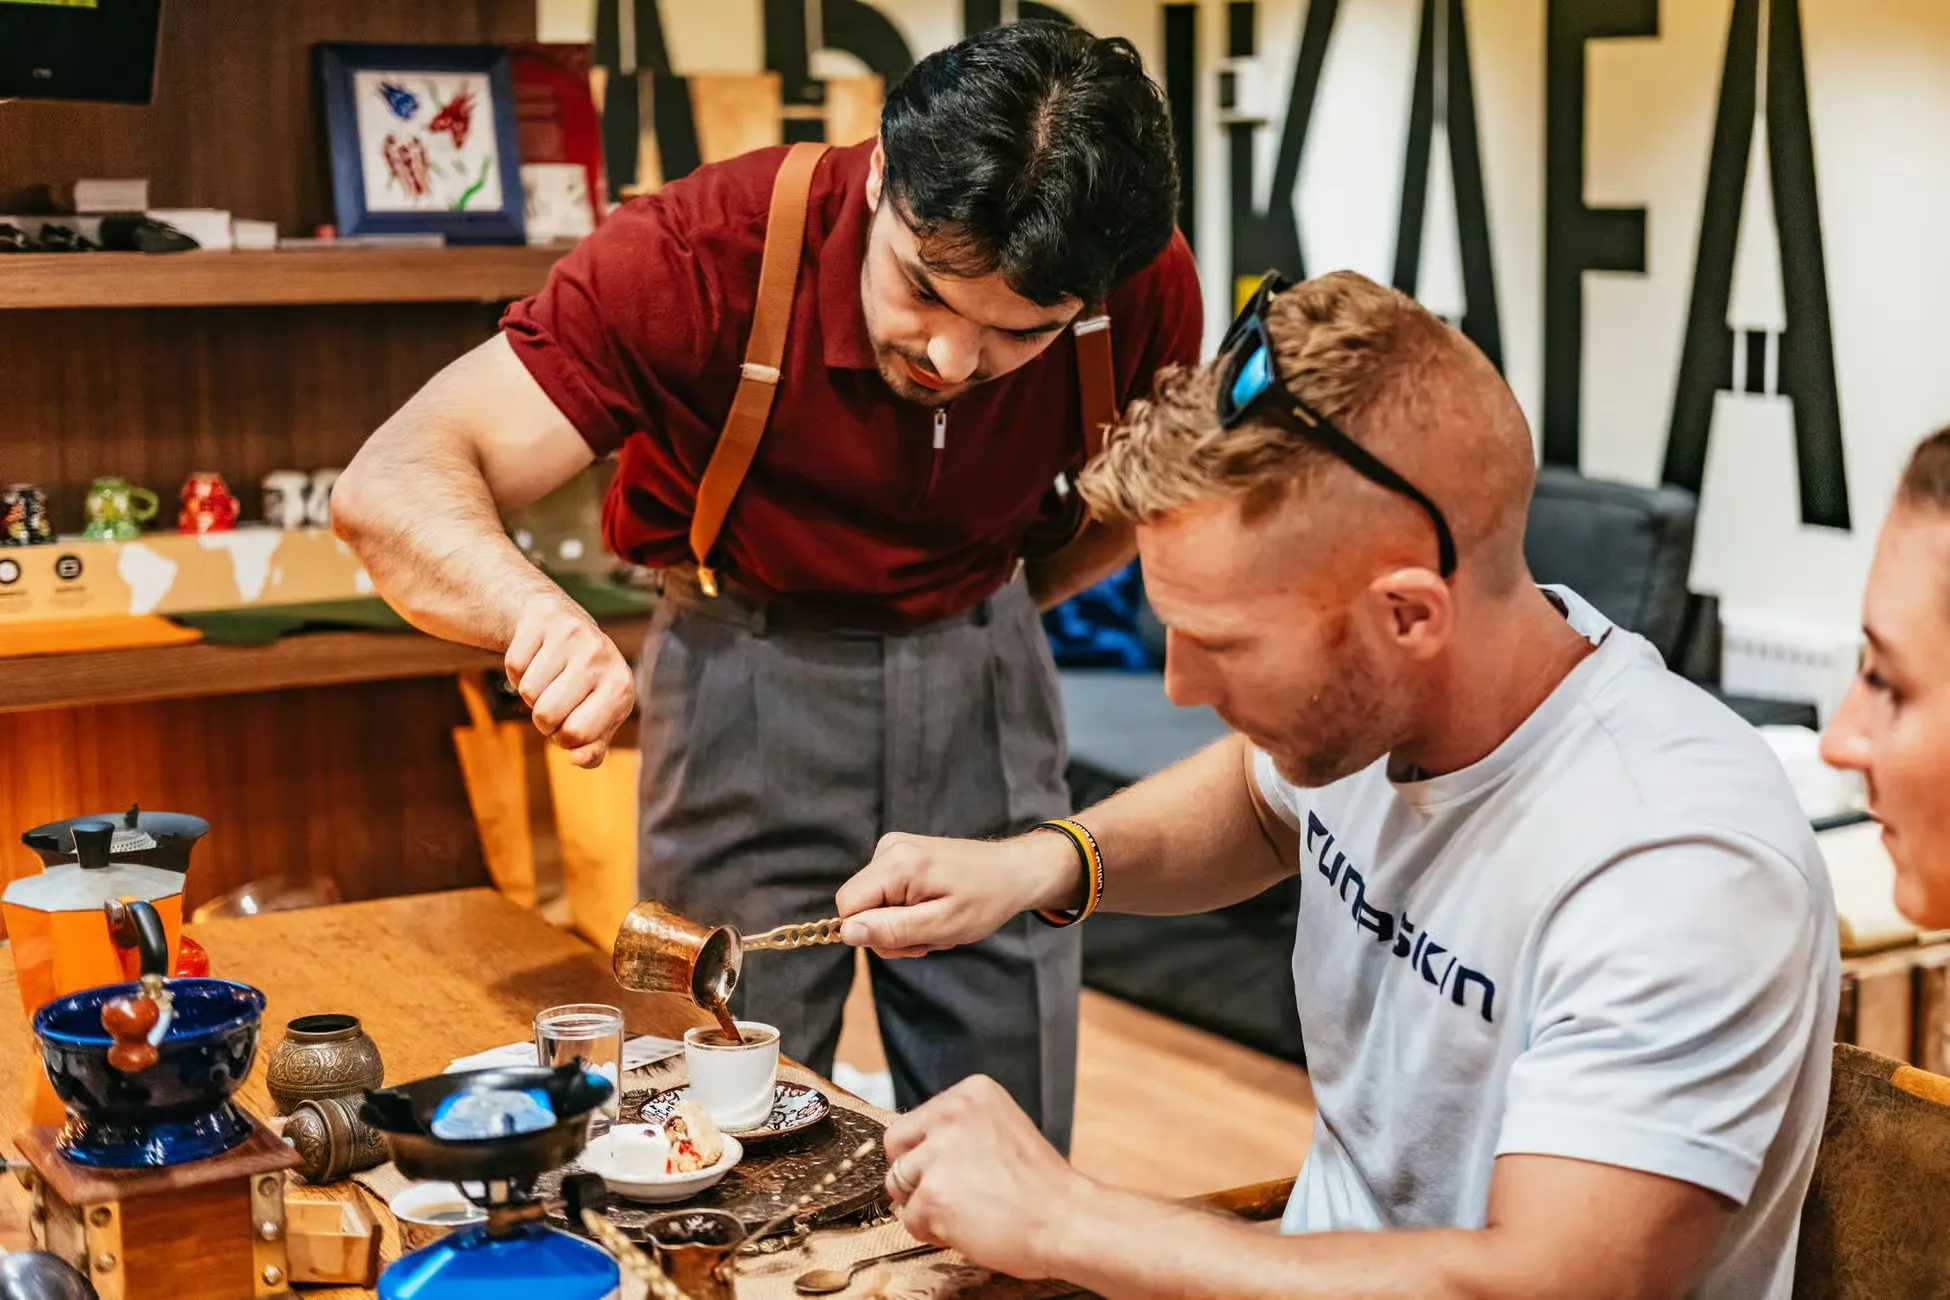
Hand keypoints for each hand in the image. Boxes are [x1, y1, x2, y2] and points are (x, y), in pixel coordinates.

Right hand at [504, 601, 633, 767]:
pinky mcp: (545, 623)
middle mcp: (602, 660)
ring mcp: (574, 638)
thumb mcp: (599, 717)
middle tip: (554, 701)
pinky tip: (536, 661)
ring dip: (530, 694)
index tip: (569, 723)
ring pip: (527, 692)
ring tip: (548, 679)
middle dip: (542, 719)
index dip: (563, 737)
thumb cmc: (585, 684)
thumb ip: (592, 749)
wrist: (566, 625)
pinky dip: (517, 671)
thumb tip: (578, 759)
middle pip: (546, 716)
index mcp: (621, 689)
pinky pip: (514, 666)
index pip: (577, 735)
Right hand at [836, 831, 1079, 957]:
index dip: (872, 932)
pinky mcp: (901, 855)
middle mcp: (889, 849)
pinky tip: (936, 908)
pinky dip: (910, 910)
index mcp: (896, 863)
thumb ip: (891, 930)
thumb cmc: (985, 900)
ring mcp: (894, 849)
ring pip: (874, 904)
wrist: (1013, 871)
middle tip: (931, 934)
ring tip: (939, 921)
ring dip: (905, 924)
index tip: (909, 938)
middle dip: (893, 931)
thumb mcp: (941, 926)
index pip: (848, 905)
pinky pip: (887, 894)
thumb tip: (845, 932)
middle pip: (861, 906)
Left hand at [883, 1076, 1094, 1278]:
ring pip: (899, 1184)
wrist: (1069, 1221)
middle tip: (950, 1193)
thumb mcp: (1003, 1129)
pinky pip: (910, 1219)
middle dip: (915, 1174)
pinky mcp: (934, 1194)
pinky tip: (967, 1229)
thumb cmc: (1042, 1186)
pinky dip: (933, 1232)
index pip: (916, 1120)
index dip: (928, 1152)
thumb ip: (960, 1131)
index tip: (956, 1169)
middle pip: (897, 1146)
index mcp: (972, 1092)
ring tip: (965, 1211)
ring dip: (924, 1205)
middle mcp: (952, 1114)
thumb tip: (916, 1151)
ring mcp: (940, 1154)